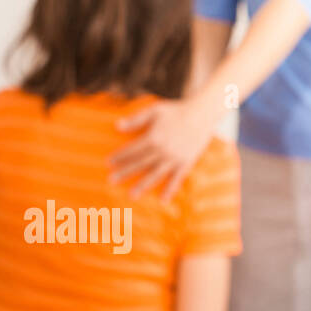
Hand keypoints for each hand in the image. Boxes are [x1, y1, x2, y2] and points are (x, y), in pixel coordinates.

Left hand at [107, 96, 221, 201]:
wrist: (202, 115)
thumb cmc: (175, 111)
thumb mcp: (154, 111)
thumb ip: (136, 120)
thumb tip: (117, 126)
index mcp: (153, 138)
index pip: (132, 150)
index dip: (120, 156)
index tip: (108, 163)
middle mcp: (163, 151)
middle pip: (140, 164)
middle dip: (125, 172)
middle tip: (111, 181)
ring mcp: (175, 159)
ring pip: (155, 175)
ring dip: (143, 186)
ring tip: (132, 195)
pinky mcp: (186, 163)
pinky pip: (177, 179)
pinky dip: (170, 190)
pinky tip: (163, 200)